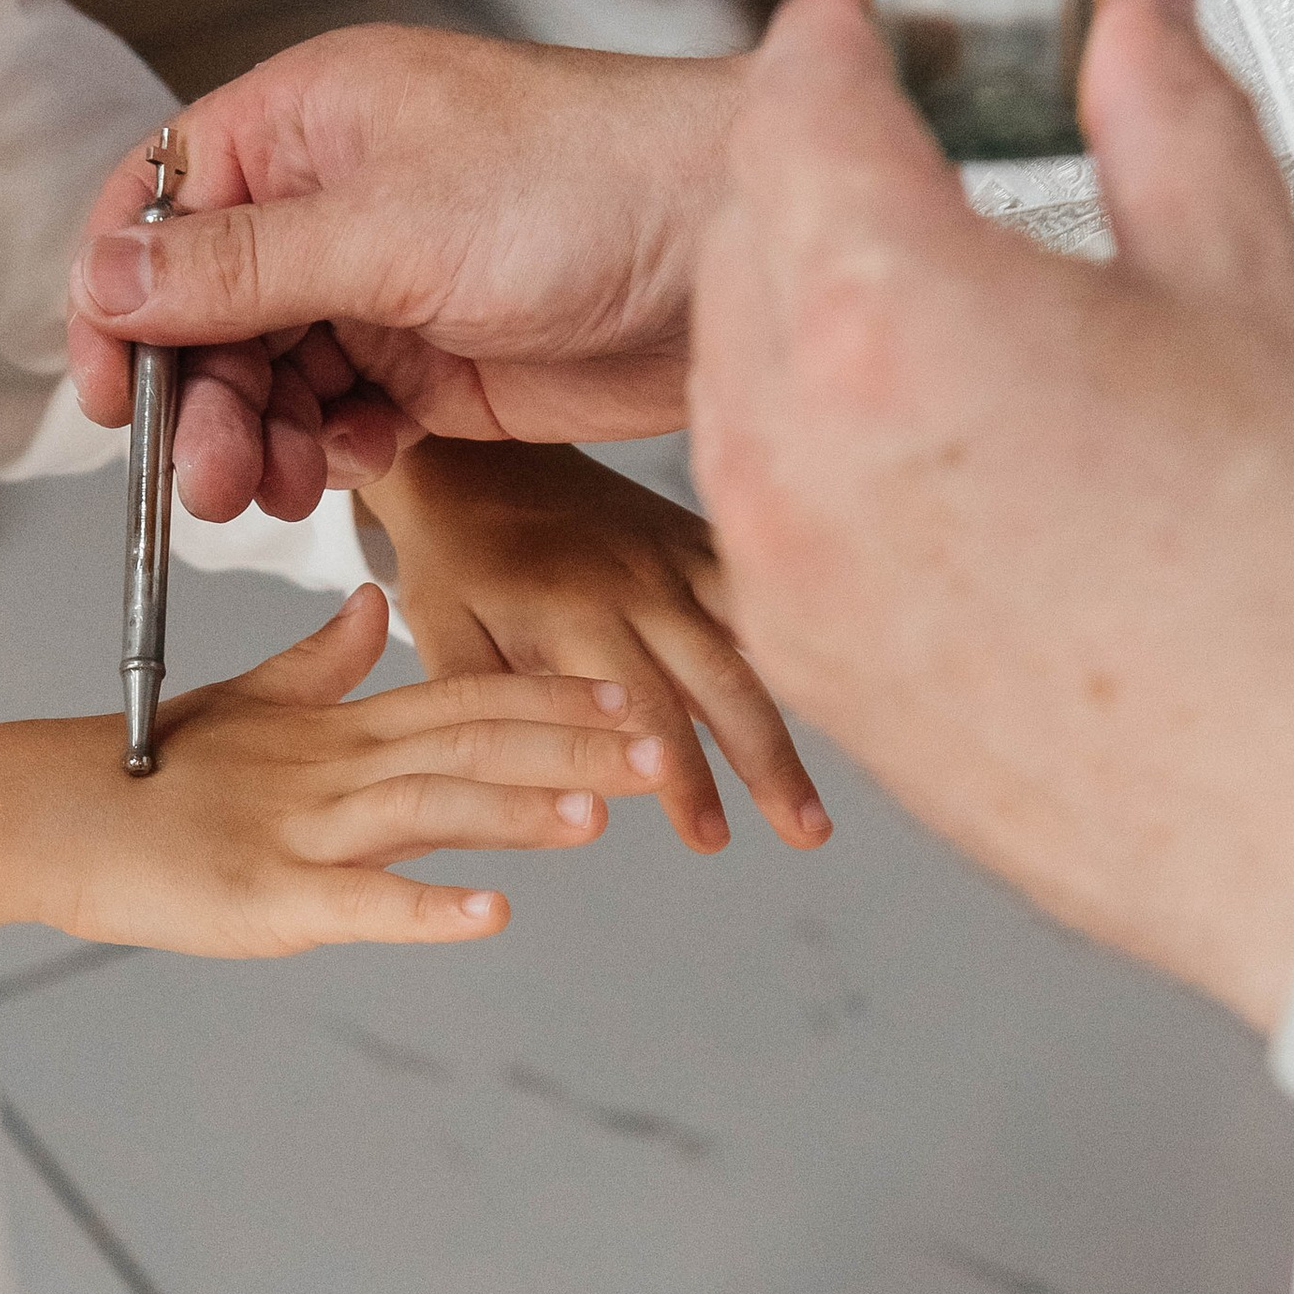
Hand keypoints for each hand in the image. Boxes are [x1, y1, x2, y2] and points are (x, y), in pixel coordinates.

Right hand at [0, 586, 667, 1012]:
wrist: (36, 811)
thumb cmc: (139, 768)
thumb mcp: (242, 706)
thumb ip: (318, 665)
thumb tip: (377, 607)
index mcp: (332, 727)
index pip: (462, 696)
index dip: (550, 695)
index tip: (633, 692)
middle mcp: (328, 769)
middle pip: (467, 744)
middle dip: (568, 747)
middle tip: (660, 747)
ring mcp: (297, 832)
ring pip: (424, 809)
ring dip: (515, 811)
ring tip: (601, 815)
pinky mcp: (261, 898)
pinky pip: (355, 904)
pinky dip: (423, 909)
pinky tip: (492, 917)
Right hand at [67, 26, 739, 518]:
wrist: (740, 243)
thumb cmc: (592, 183)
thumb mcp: (390, 225)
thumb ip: (242, 267)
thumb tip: (106, 279)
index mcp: (306, 123)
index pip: (159, 205)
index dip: (119, 301)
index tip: (112, 399)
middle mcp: (335, 199)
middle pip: (206, 311)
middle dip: (198, 400)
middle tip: (211, 484)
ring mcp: (386, 282)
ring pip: (269, 374)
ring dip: (258, 438)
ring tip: (279, 488)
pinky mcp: (438, 358)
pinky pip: (343, 414)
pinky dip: (333, 449)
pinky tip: (359, 463)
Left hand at [364, 440, 829, 853]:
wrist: (474, 455)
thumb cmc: (453, 561)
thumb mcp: (442, 632)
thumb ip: (487, 705)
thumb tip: (526, 783)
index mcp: (577, 616)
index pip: (644, 712)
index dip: (680, 778)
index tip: (709, 838)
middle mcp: (641, 587)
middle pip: (724, 685)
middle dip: (768, 763)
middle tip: (805, 834)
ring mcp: (677, 559)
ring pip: (756, 641)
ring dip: (803, 708)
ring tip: (831, 765)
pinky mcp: (695, 539)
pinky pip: (758, 588)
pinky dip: (800, 629)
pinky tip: (851, 676)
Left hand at [690, 0, 1293, 1030]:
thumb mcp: (1244, 277)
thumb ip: (1159, 104)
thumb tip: (1128, 9)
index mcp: (889, 316)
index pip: (799, 104)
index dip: (834, 29)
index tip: (860, 8)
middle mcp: (798, 447)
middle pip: (746, 231)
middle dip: (815, 157)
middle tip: (903, 126)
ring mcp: (787, 568)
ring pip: (736, 373)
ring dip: (801, 302)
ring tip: (920, 288)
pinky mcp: (810, 660)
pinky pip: (761, 503)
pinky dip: (811, 439)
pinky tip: (915, 438)